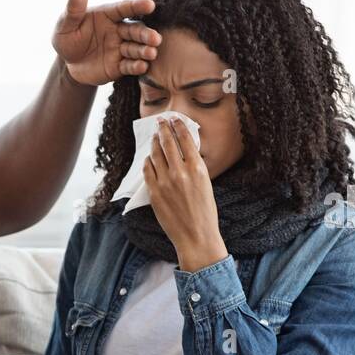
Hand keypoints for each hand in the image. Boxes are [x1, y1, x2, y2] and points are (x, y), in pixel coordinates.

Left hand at [52, 0, 160, 86]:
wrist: (67, 65)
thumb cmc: (67, 38)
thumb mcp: (66, 24)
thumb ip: (74, 8)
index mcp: (108, 15)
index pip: (124, 8)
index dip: (137, 6)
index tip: (150, 5)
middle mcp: (118, 30)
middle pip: (135, 30)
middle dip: (146, 34)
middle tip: (155, 38)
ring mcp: (120, 48)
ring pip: (135, 48)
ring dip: (144, 50)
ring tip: (151, 52)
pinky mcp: (119, 66)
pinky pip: (129, 66)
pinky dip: (136, 66)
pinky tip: (142, 66)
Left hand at [144, 117, 227, 270]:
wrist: (196, 235)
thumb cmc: (205, 212)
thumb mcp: (206, 183)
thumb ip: (195, 167)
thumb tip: (185, 152)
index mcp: (197, 169)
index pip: (185, 139)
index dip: (178, 126)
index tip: (174, 119)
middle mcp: (180, 173)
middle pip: (168, 143)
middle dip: (163, 129)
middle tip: (160, 121)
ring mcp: (165, 182)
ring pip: (156, 155)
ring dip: (155, 144)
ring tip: (155, 137)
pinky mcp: (154, 193)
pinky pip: (148, 171)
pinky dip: (148, 162)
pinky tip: (149, 158)